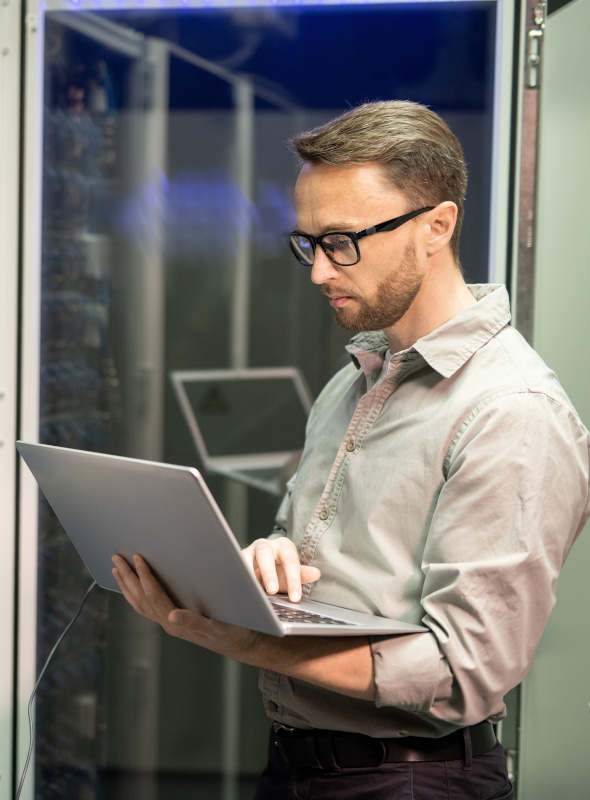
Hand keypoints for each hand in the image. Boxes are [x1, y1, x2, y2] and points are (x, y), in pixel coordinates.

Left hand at [111, 554, 259, 659]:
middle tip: (116, 558)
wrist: (240, 643)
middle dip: (128, 577)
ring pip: (140, 603)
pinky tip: (134, 587)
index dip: (145, 575)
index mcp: (176, 623)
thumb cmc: (231, 632)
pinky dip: (136, 594)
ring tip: (117, 570)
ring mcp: (168, 623)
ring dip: (127, 585)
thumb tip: (171, 616)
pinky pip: (147, 607)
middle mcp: (168, 623)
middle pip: (141, 598)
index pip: (154, 595)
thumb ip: (193, 621)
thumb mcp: (216, 627)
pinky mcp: (172, 621)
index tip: (137, 557)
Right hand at [242, 537, 320, 602]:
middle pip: (266, 555)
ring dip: (249, 574)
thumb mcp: (290, 572)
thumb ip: (302, 574)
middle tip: (272, 590)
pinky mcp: (238, 558)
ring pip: (247, 558)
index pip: (290, 561)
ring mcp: (250, 551)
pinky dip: (237, 576)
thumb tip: (316, 574)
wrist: (260, 565)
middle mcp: (266, 545)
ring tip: (252, 589)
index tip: (295, 598)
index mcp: (283, 546)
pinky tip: (240, 588)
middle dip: (269, 573)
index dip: (293, 580)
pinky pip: (236, 566)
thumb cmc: (278, 569)